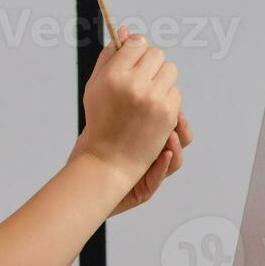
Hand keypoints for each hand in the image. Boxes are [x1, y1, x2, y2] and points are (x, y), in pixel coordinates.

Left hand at [69, 107, 191, 215]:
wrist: (83, 171)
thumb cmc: (95, 145)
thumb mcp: (109, 116)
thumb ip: (125, 100)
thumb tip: (135, 75)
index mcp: (151, 135)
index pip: (174, 122)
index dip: (177, 112)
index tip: (171, 97)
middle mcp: (155, 153)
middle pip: (182, 142)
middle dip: (182, 129)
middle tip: (176, 117)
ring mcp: (151, 172)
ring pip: (175, 162)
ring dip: (175, 148)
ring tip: (171, 137)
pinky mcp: (143, 190)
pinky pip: (157, 180)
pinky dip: (162, 168)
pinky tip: (163, 156)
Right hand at [75, 25, 187, 209]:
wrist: (110, 159)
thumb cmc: (100, 120)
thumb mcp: (96, 86)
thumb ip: (110, 56)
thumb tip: (125, 30)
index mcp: (114, 75)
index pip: (137, 43)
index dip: (136, 49)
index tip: (133, 57)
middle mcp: (134, 85)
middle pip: (156, 53)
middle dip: (150, 63)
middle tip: (140, 77)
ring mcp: (153, 100)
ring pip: (170, 70)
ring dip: (161, 79)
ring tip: (147, 94)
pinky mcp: (168, 114)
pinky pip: (176, 91)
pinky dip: (167, 97)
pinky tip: (153, 109)